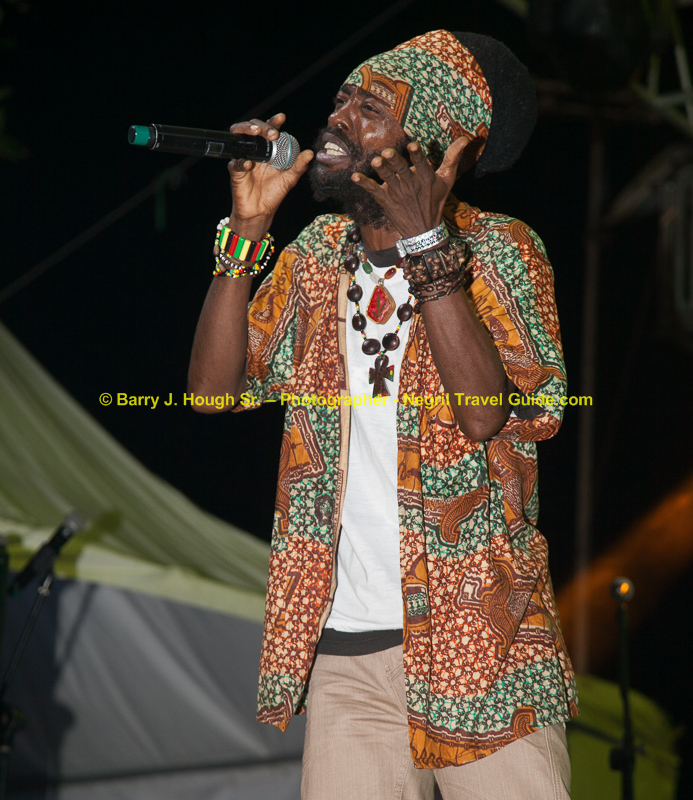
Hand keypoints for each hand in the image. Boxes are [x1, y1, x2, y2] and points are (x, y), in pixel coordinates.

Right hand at [227, 113, 312, 238]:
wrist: (261, 211)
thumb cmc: (274, 193)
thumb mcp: (290, 179)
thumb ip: (299, 166)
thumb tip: (310, 153)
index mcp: (269, 150)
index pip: (269, 130)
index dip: (273, 121)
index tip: (281, 117)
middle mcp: (255, 151)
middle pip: (254, 129)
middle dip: (263, 126)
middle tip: (273, 133)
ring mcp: (244, 158)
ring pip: (239, 137)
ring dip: (247, 131)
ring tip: (257, 133)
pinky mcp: (235, 171)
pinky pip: (235, 163)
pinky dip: (241, 162)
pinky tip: (249, 165)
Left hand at [351, 137, 468, 237]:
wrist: (423, 230)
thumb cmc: (435, 200)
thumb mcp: (447, 180)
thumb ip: (453, 158)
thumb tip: (466, 139)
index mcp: (426, 178)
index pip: (422, 165)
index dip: (417, 156)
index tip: (413, 145)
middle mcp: (411, 185)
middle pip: (402, 171)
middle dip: (395, 161)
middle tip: (387, 152)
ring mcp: (397, 194)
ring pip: (388, 180)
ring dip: (381, 171)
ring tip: (375, 162)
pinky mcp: (386, 201)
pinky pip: (374, 192)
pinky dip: (364, 185)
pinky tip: (355, 177)